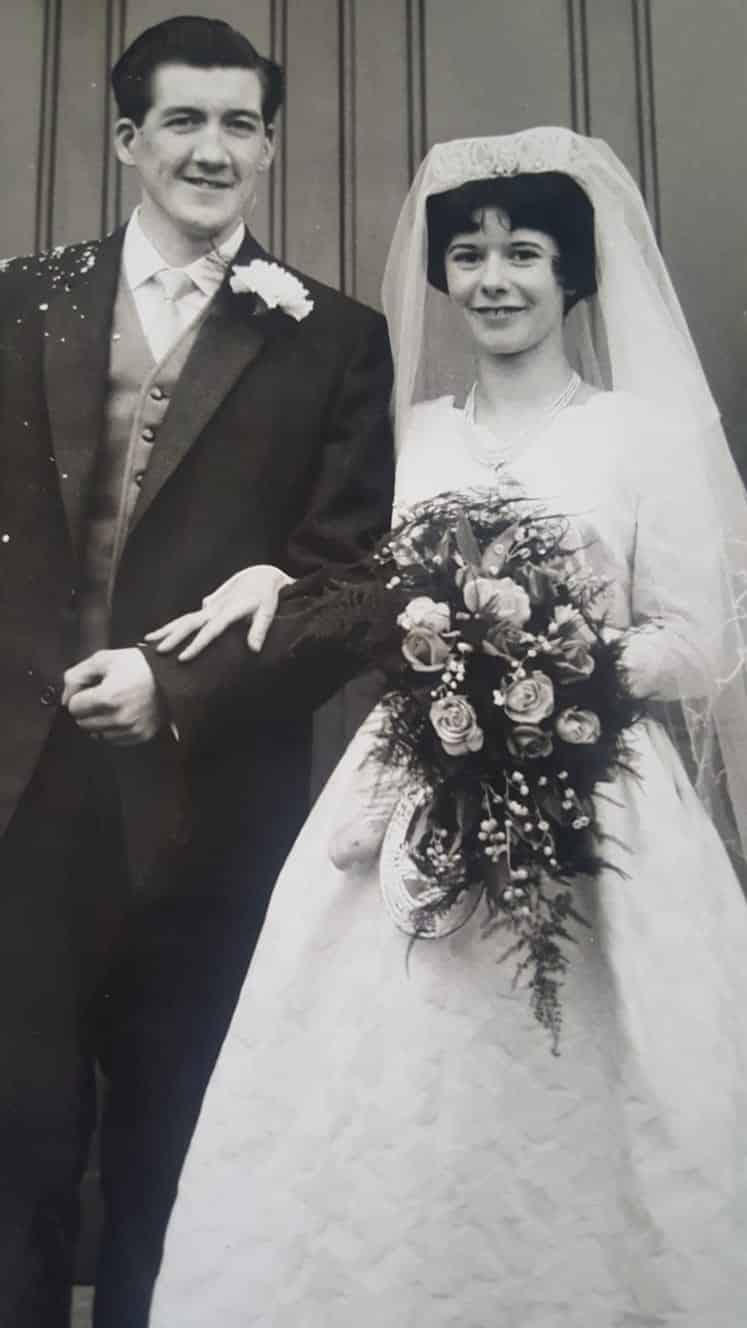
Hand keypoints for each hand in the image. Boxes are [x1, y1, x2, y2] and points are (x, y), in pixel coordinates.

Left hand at [62, 648, 163, 745]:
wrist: (171, 676)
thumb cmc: (139, 666)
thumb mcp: (105, 659)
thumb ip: (77, 675)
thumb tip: (65, 696)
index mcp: (108, 697)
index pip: (73, 707)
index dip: (79, 695)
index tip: (90, 689)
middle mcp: (118, 717)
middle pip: (82, 722)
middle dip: (87, 709)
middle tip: (102, 696)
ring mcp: (130, 729)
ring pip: (95, 733)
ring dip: (99, 720)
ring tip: (113, 704)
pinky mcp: (139, 736)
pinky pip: (112, 739)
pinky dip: (112, 728)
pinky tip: (122, 713)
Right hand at [145, 565, 293, 659]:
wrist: (260, 575)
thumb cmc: (265, 595)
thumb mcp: (268, 610)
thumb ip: (259, 629)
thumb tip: (254, 650)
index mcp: (228, 610)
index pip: (210, 630)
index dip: (196, 644)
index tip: (182, 658)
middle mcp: (215, 607)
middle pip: (189, 622)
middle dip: (173, 637)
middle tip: (158, 651)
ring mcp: (209, 606)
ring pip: (184, 618)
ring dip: (166, 630)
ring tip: (148, 639)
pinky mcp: (207, 606)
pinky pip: (188, 618)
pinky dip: (173, 627)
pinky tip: (160, 636)